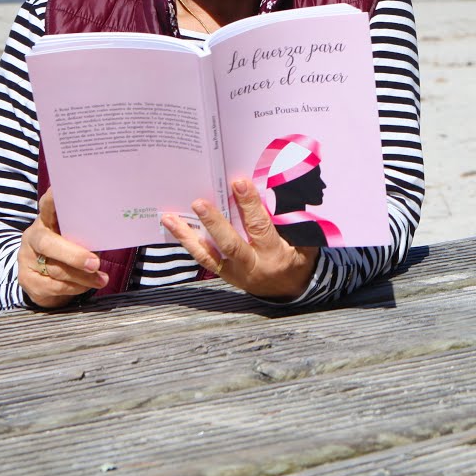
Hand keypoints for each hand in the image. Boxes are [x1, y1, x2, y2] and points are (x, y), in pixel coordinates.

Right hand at [20, 188, 107, 307]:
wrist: (44, 278)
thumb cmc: (70, 249)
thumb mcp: (76, 237)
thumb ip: (85, 233)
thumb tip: (110, 234)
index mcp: (47, 220)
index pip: (48, 206)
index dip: (52, 199)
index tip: (58, 191)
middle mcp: (34, 236)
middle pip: (49, 244)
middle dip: (74, 255)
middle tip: (95, 263)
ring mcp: (26, 258)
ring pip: (55, 269)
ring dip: (82, 277)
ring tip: (101, 279)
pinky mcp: (26, 279)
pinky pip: (53, 286)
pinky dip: (73, 288)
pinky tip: (85, 286)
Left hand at [161, 178, 317, 301]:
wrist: (289, 291)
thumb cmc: (297, 260)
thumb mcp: (305, 243)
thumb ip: (296, 223)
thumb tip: (279, 194)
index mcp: (274, 254)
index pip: (260, 228)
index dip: (250, 205)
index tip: (239, 184)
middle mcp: (251, 265)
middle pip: (230, 244)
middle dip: (214, 222)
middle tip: (199, 203)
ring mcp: (234, 272)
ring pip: (208, 254)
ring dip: (188, 236)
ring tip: (170, 218)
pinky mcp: (223, 273)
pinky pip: (204, 258)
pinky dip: (188, 243)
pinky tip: (175, 229)